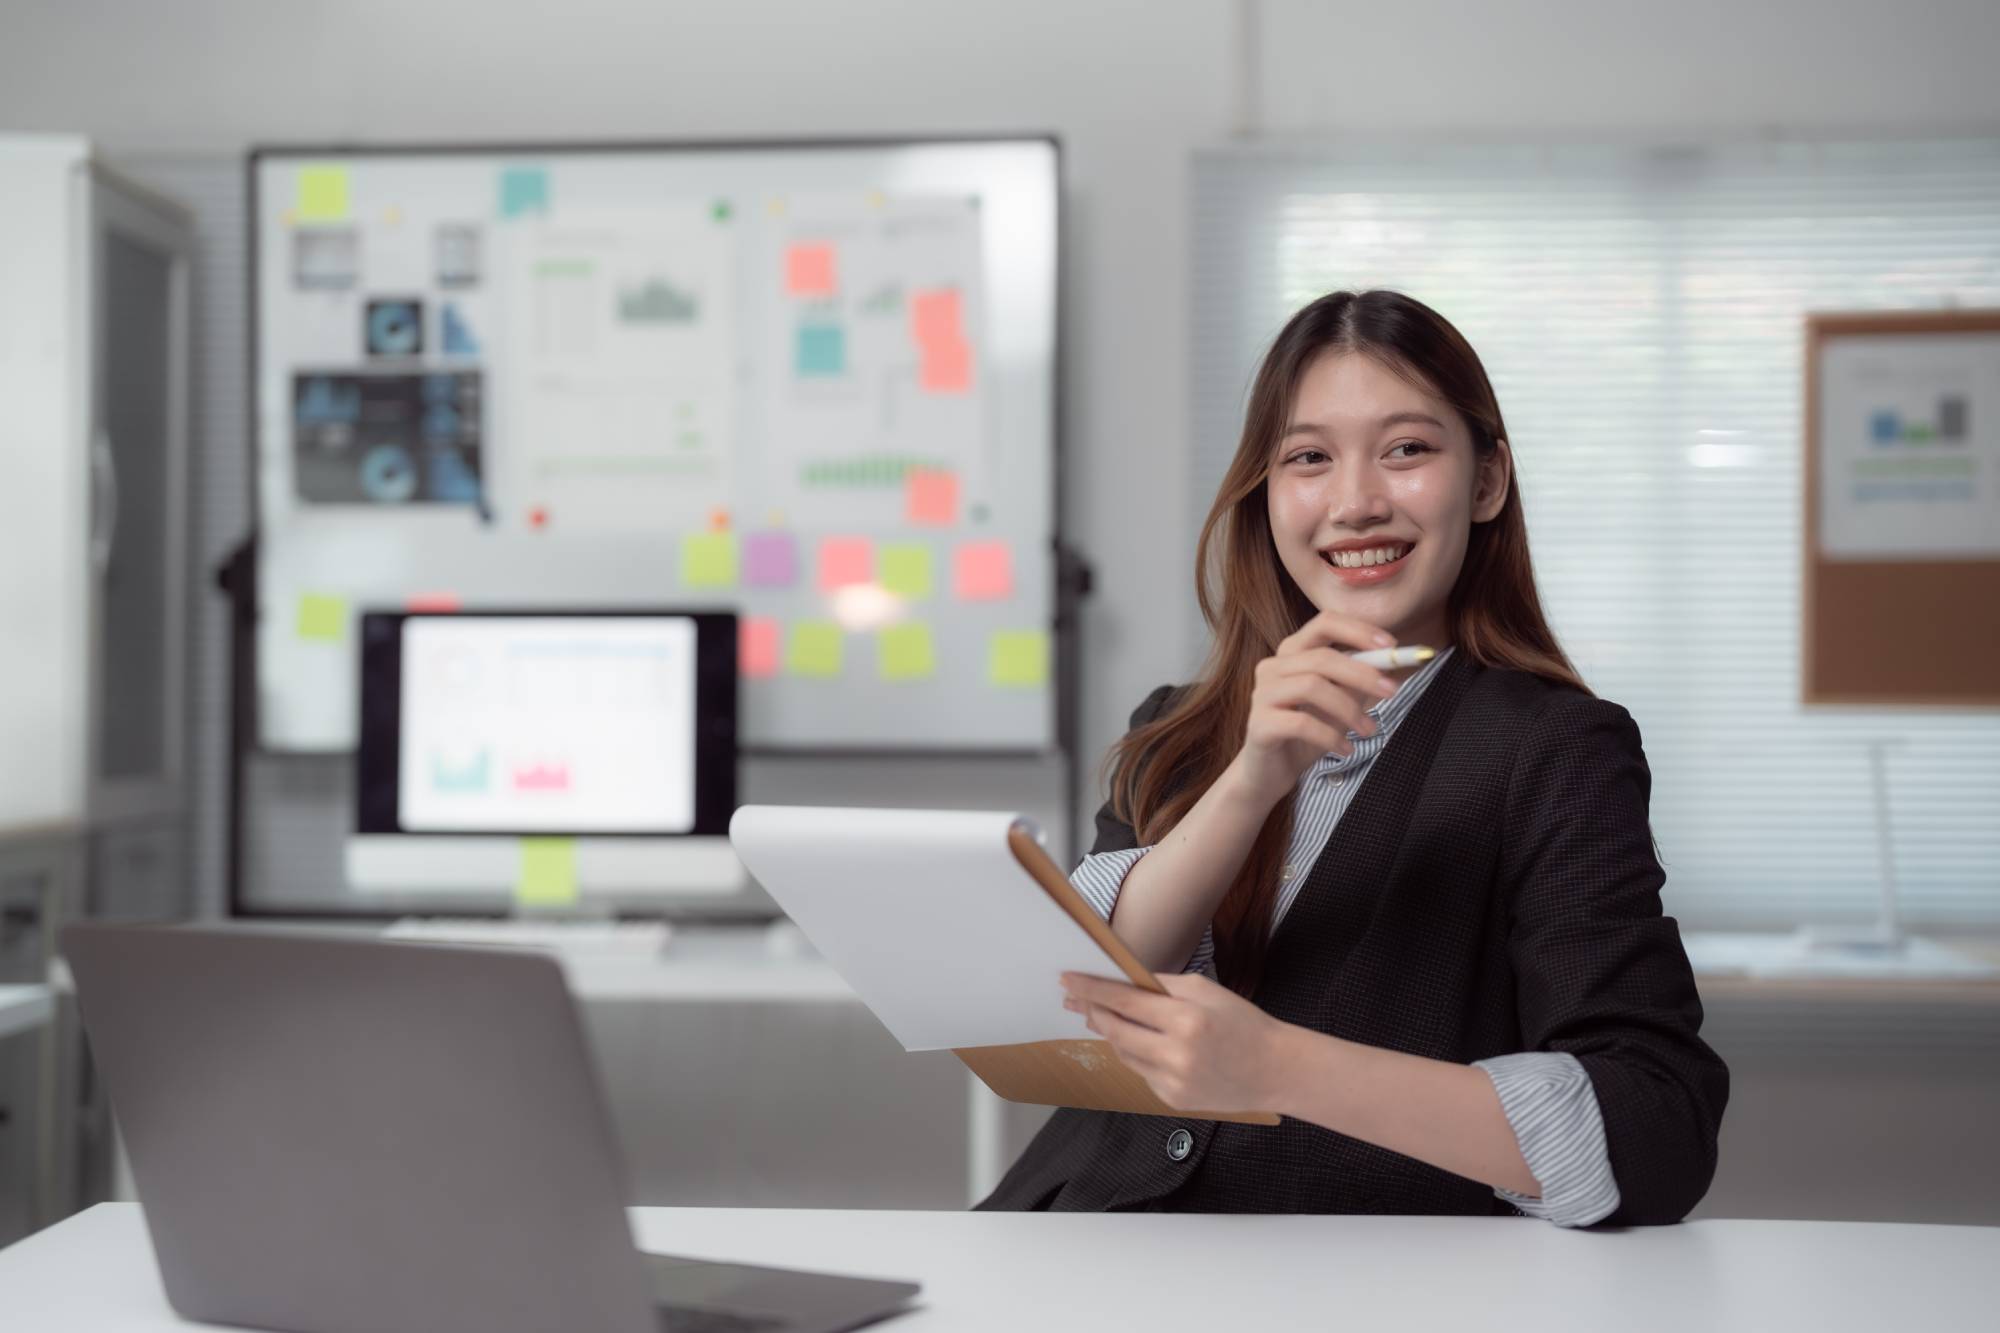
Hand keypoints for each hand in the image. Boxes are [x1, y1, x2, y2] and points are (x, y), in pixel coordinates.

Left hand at [1061, 971, 1294, 1115]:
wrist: (1274, 1069)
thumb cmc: (1242, 1023)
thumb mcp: (1205, 989)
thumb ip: (1161, 986)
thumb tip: (1121, 983)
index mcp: (1186, 1019)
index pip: (1124, 1001)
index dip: (1092, 990)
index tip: (1068, 980)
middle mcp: (1177, 1054)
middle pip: (1115, 1030)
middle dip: (1092, 1012)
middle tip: (1075, 999)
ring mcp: (1173, 1082)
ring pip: (1124, 1053)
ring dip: (1111, 1033)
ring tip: (1103, 1016)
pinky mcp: (1173, 1100)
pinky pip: (1141, 1072)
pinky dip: (1136, 1055)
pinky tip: (1142, 1043)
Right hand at [1233, 609, 1401, 806]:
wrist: (1270, 772)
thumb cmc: (1306, 734)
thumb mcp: (1339, 705)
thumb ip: (1359, 684)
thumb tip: (1394, 669)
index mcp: (1292, 653)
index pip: (1324, 623)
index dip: (1358, 631)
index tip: (1391, 646)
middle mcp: (1272, 667)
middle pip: (1321, 657)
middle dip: (1363, 673)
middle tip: (1392, 691)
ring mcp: (1262, 694)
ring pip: (1312, 686)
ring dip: (1349, 709)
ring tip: (1369, 730)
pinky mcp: (1259, 724)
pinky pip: (1302, 723)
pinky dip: (1331, 736)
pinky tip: (1345, 749)